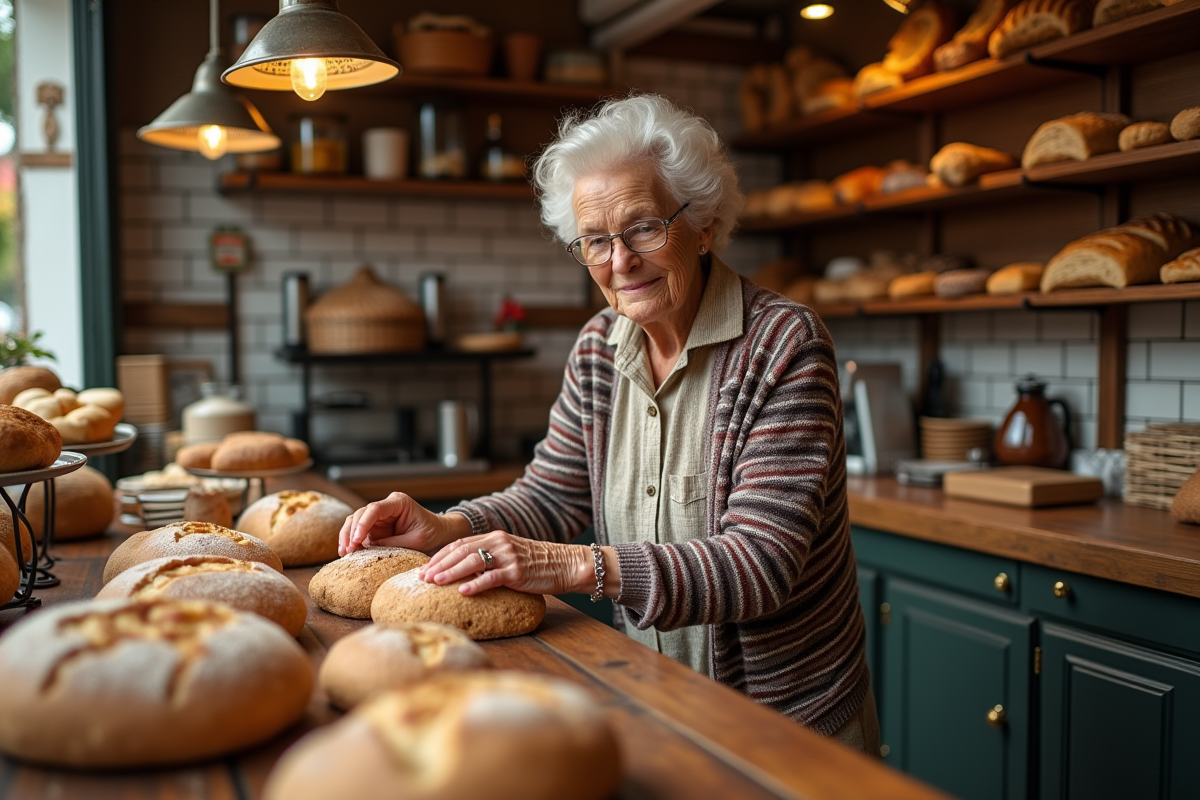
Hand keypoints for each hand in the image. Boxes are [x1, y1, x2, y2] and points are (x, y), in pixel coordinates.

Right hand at [337, 492, 468, 555]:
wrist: (439, 535)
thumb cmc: (431, 534)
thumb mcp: (415, 541)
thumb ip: (393, 543)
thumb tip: (368, 548)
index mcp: (399, 502)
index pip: (375, 509)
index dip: (363, 523)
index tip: (357, 540)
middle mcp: (386, 506)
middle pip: (361, 514)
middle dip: (351, 532)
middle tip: (347, 550)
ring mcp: (379, 517)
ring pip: (355, 522)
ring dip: (348, 536)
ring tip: (344, 553)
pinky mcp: (376, 528)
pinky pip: (359, 532)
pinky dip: (352, 542)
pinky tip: (347, 553)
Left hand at [419, 532, 592, 596]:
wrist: (566, 564)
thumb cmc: (537, 564)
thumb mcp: (510, 555)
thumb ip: (489, 559)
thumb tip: (463, 574)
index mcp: (494, 537)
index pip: (460, 543)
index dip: (440, 555)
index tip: (425, 568)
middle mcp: (499, 543)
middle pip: (461, 551)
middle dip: (439, 564)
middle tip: (422, 577)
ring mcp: (508, 556)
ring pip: (473, 561)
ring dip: (451, 572)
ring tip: (435, 582)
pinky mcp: (517, 571)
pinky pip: (492, 577)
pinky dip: (475, 584)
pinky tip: (462, 591)